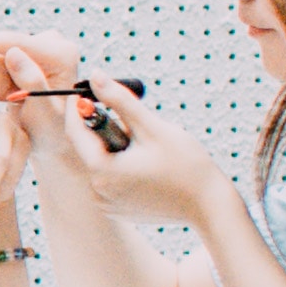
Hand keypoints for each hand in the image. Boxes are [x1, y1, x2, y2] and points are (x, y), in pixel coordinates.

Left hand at [35, 69, 221, 229]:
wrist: (210, 206)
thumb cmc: (187, 166)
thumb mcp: (152, 127)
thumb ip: (121, 101)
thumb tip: (96, 76)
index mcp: (103, 172)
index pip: (75, 132)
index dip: (77, 108)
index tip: (83, 89)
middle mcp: (98, 192)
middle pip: (89, 148)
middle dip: (104, 128)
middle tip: (128, 116)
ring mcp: (108, 204)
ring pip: (101, 163)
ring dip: (115, 146)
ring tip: (146, 145)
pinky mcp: (119, 209)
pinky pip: (111, 178)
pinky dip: (122, 164)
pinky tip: (148, 164)